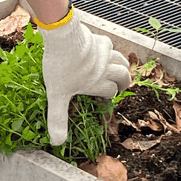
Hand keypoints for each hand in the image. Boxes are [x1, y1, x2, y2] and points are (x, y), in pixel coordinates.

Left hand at [39, 16, 130, 145]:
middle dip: (124, 81)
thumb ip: (57, 118)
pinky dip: (108, 49)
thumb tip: (57, 142)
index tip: (101, 100)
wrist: (63, 37)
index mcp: (95, 83)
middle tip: (121, 85)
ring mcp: (103, 53)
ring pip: (120, 59)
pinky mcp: (98, 39)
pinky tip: (101, 49)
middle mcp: (104, 69)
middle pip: (123, 75)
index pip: (110, 92)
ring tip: (118, 68)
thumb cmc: (61, 66)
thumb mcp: (56, 96)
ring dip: (121, 65)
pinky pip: (109, 45)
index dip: (108, 97)